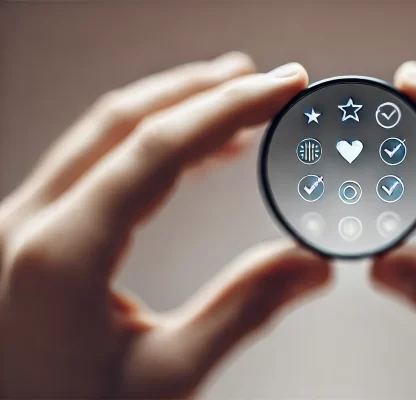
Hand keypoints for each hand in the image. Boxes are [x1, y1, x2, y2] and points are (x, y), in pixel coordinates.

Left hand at [0, 53, 330, 397]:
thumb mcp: (164, 378)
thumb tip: (311, 265)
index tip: (280, 88)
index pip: (156, 151)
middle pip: (124, 122)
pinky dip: (149, 144)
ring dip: (175, 109)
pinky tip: (192, 155)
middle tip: (265, 80)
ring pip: (103, 135)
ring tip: (236, 102)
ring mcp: (19, 224)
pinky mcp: (27, 233)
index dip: (227, 109)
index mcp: (60, 257)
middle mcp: (27, 225)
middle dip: (202, 92)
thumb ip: (242, 312)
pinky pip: (92, 163)